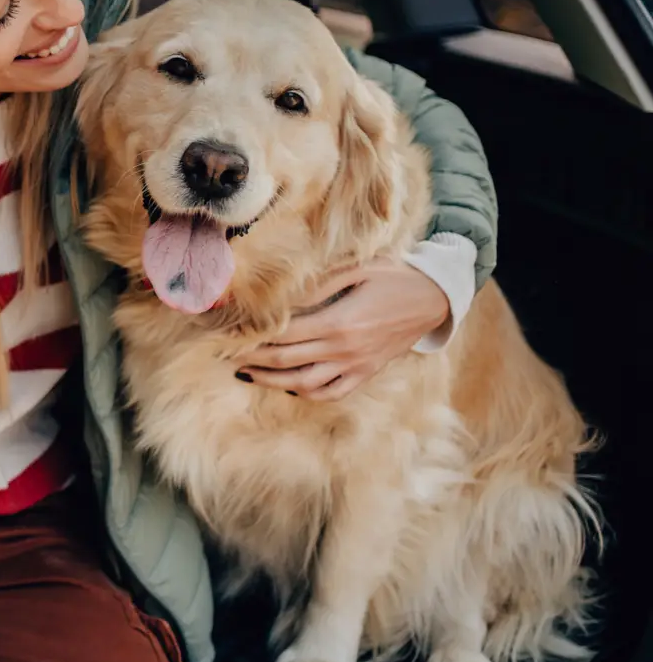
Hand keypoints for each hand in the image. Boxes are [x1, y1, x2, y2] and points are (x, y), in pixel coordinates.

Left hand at [235, 258, 449, 400]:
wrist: (435, 298)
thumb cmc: (394, 276)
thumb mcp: (357, 269)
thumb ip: (317, 284)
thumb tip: (280, 297)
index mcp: (339, 321)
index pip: (284, 334)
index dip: (254, 335)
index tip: (230, 333)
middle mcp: (345, 349)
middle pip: (287, 360)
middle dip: (253, 358)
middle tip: (226, 355)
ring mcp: (356, 366)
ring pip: (304, 383)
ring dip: (272, 380)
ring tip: (247, 373)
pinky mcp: (366, 373)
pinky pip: (332, 392)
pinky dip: (306, 392)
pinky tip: (289, 384)